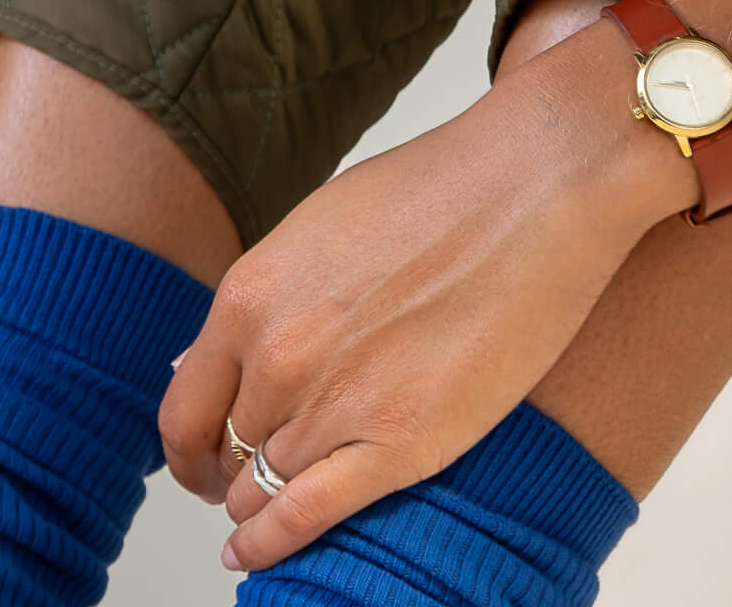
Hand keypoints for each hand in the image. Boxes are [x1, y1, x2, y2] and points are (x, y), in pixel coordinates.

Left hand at [160, 21, 686, 572]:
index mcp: (253, 294)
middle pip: (229, 453)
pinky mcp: (402, 440)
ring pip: (262, 490)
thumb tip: (204, 361)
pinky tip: (259, 553)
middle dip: (240, 468)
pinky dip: (271, 547)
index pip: (185, 408)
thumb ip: (267, 296)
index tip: (208, 457)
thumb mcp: (326, 221)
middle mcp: (280, 355)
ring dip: (266, 500)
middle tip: (263, 473)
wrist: (547, 178)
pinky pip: (303, 519)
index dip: (192, 446)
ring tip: (283, 504)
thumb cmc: (455, 184)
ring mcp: (338, 402)